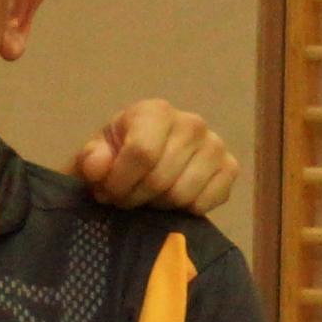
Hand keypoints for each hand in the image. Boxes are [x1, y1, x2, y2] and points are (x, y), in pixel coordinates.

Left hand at [68, 98, 238, 214]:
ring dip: (159, 204)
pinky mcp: (230, 169)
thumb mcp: (96, 154)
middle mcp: (192, 123)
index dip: (120, 182)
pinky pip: (205, 203)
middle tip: (126, 197)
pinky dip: (184, 210)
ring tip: (148, 196)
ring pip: (182, 195)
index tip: (108, 192)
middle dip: (136, 196)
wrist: (145, 160)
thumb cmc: (119, 154)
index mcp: (156, 111)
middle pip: (160, 179)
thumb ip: (91, 159)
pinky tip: (172, 199)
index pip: (142, 153)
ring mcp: (215, 146)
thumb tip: (98, 167)